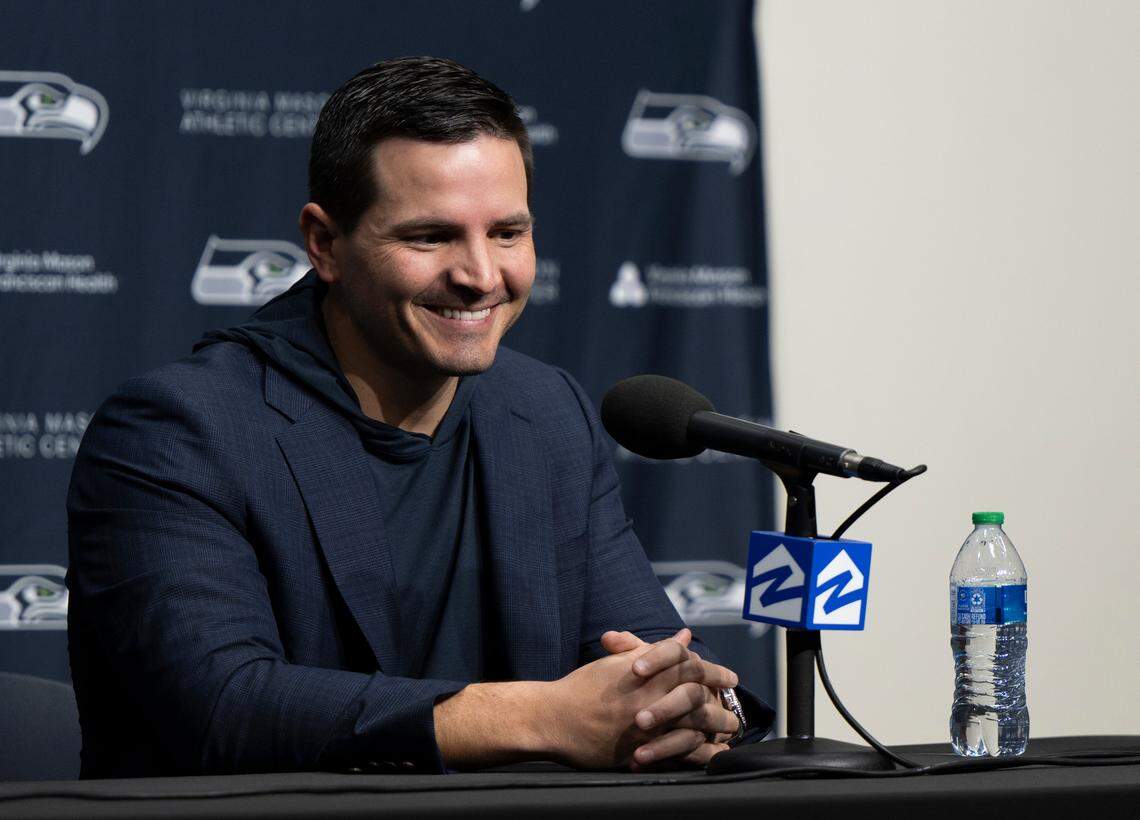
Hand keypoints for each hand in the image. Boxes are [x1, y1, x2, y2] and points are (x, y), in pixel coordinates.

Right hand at [543, 629, 720, 769]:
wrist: (552, 717)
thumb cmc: (583, 686)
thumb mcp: (618, 662)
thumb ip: (653, 650)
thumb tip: (682, 638)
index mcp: (646, 673)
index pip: (690, 666)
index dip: (714, 671)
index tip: (730, 677)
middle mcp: (649, 699)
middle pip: (698, 699)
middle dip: (721, 704)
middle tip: (735, 709)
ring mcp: (644, 727)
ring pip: (690, 728)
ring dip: (714, 731)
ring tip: (728, 734)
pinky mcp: (636, 751)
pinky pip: (674, 754)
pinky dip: (695, 754)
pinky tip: (709, 756)